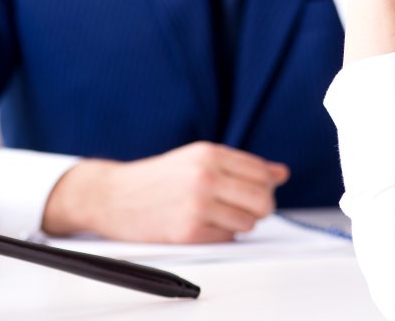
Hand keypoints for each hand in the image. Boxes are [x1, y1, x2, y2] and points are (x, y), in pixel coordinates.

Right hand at [41, 142, 289, 242]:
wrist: (113, 195)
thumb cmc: (157, 178)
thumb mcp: (198, 160)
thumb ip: (241, 166)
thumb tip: (281, 173)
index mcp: (209, 154)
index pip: (261, 172)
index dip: (265, 186)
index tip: (255, 191)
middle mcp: (205, 176)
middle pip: (262, 199)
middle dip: (260, 208)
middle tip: (245, 209)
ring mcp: (197, 205)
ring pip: (248, 222)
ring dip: (239, 223)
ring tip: (218, 216)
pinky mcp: (188, 231)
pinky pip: (227, 239)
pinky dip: (221, 235)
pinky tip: (203, 226)